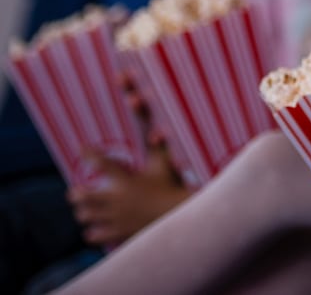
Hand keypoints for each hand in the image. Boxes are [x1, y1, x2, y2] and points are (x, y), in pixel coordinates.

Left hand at [67, 142, 190, 246]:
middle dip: (76, 194)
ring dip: (83, 212)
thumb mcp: (163, 166)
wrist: (179, 214)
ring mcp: (116, 217)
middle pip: (82, 196)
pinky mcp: (118, 233)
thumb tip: (159, 130)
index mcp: (126, 180)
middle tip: (76, 193)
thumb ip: (158, 148)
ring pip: (85, 216)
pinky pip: (93, 236)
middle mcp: (117, 199)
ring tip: (85, 211)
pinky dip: (91, 232)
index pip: (102, 163)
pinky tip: (95, 228)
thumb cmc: (171, 187)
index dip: (89, 153)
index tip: (81, 148)